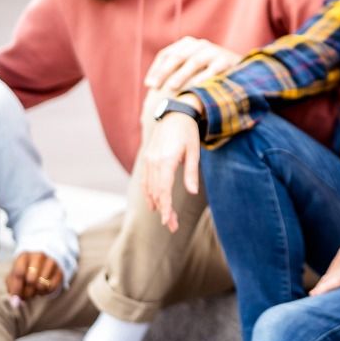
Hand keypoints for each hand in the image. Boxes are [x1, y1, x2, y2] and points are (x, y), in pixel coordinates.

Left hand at [6, 251, 62, 304]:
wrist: (42, 260)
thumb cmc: (24, 270)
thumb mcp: (14, 275)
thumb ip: (12, 288)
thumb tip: (15, 302)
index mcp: (24, 256)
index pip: (19, 273)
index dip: (17, 288)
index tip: (16, 296)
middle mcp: (38, 256)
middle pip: (31, 280)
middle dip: (27, 292)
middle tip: (26, 295)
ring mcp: (51, 262)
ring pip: (42, 285)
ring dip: (36, 292)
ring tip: (34, 290)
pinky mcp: (60, 270)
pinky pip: (52, 287)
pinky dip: (46, 292)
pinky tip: (42, 289)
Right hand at [141, 94, 202, 232]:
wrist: (175, 114)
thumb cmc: (188, 132)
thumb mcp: (194, 151)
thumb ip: (192, 173)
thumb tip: (192, 192)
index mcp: (166, 160)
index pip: (163, 190)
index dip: (165, 208)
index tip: (168, 222)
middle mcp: (154, 161)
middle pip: (156, 192)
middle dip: (163, 210)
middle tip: (171, 225)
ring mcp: (149, 160)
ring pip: (149, 188)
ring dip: (156, 204)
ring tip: (165, 217)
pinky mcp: (147, 158)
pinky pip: (145, 180)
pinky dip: (148, 193)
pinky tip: (153, 203)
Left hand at [143, 36, 240, 92]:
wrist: (241, 71)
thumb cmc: (209, 73)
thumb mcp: (191, 68)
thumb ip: (174, 71)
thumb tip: (149, 85)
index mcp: (187, 44)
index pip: (166, 54)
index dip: (156, 69)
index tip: (149, 85)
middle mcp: (199, 44)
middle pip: (177, 56)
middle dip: (165, 72)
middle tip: (155, 87)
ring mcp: (214, 51)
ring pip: (194, 61)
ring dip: (182, 74)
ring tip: (172, 87)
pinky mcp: (227, 60)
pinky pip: (213, 69)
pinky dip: (204, 78)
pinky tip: (195, 89)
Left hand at [309, 240, 339, 295]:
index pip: (333, 270)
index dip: (327, 282)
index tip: (320, 292)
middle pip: (328, 274)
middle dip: (322, 286)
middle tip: (315, 296)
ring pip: (329, 279)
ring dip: (321, 289)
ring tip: (314, 297)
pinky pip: (334, 282)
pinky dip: (324, 289)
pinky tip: (316, 294)